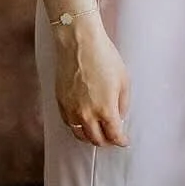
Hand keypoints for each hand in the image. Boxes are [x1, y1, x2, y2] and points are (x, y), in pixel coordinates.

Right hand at [54, 20, 129, 147]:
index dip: (121, 141)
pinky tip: (83, 124)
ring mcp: (71, 110)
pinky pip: (69, 123)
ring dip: (90, 138)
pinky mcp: (60, 103)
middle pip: (97, 139)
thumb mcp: (124, 81)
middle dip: (107, 141)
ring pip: (80, 135)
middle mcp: (87, 114)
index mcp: (106, 110)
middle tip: (112, 138)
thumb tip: (120, 116)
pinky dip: (77, 128)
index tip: (124, 141)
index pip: (114, 135)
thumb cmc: (104, 58)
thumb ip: (123, 103)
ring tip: (97, 134)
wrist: (79, 44)